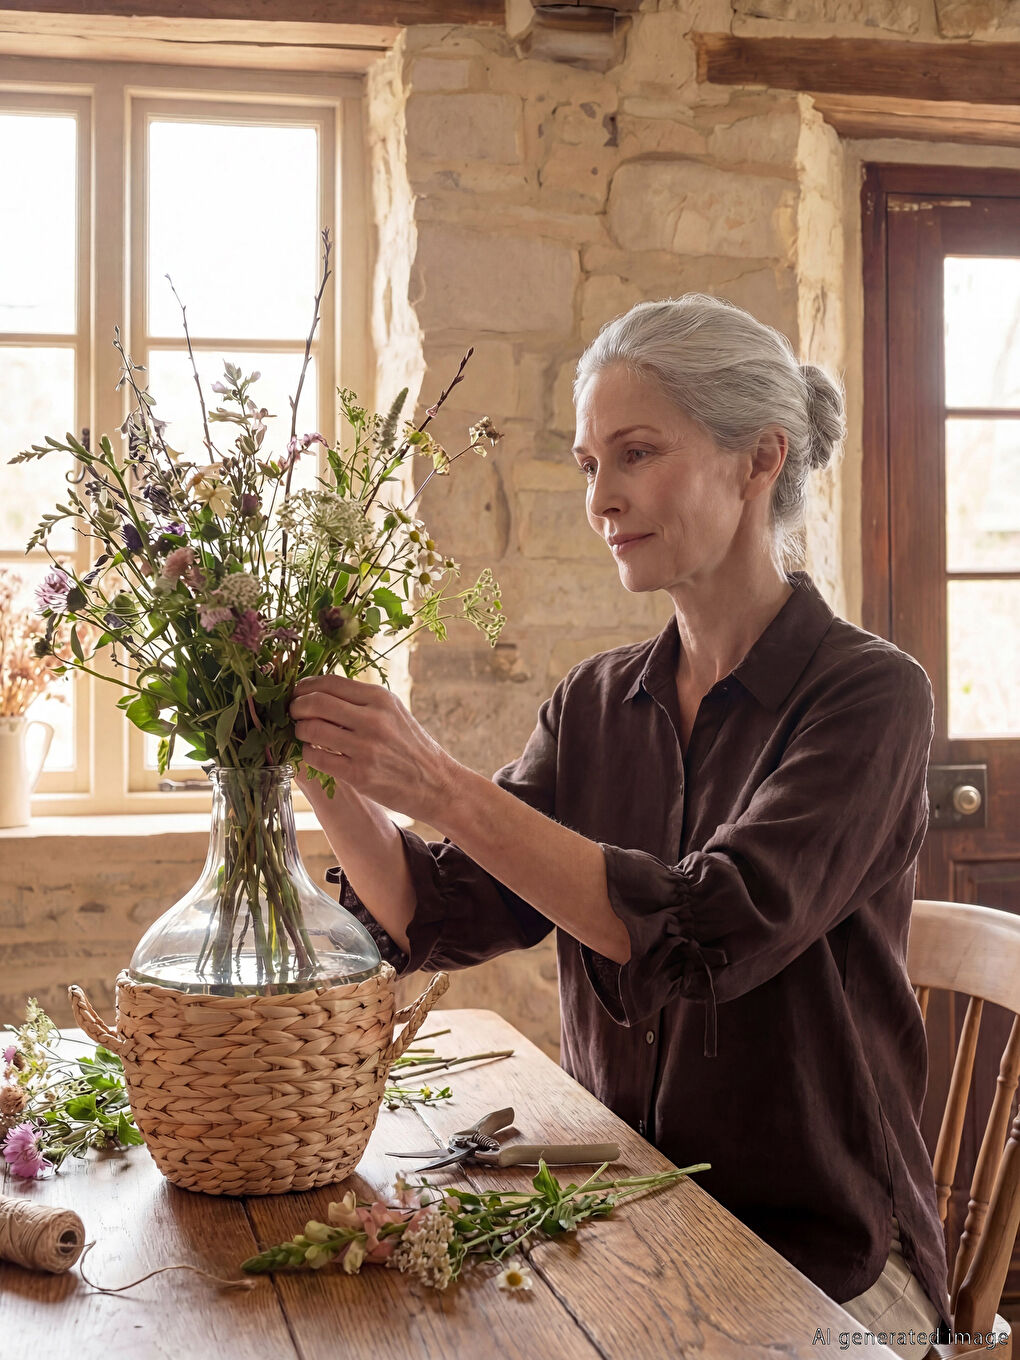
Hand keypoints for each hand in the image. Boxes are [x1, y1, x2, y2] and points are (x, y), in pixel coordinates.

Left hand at [289, 675, 459, 823]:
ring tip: (303, 734)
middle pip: (314, 702)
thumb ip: (360, 700)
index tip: (297, 693)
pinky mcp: (359, 774)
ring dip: (299, 731)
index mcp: (380, 698)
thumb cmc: (409, 745)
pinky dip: (308, 753)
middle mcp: (373, 719)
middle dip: (296, 707)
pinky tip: (314, 753)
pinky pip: (316, 757)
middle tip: (293, 713)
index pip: (328, 682)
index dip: (305, 686)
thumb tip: (318, 691)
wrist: (436, 782)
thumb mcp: (392, 711)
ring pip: (311, 729)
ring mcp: (366, 747)